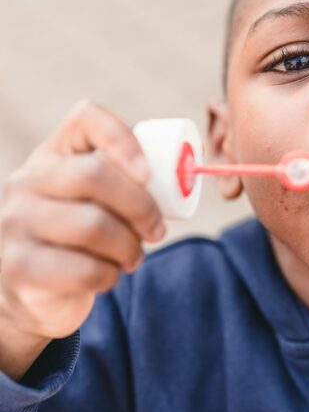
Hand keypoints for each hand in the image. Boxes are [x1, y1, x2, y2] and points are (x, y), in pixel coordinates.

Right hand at [0, 101, 164, 378]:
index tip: (150, 174)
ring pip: (92, 226)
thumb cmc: (79, 239)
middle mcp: (26, 181)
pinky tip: (106, 277)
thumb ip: (126, 185)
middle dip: (141, 206)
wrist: (28, 292)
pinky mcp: (17, 267)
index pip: (86, 118)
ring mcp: (14, 222)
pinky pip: (83, 269)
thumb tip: (188, 175)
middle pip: (93, 175)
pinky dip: (109, 277)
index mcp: (53, 155)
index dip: (124, 139)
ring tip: (131, 257)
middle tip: (157, 230)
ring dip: (129, 247)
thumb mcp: (94, 202)